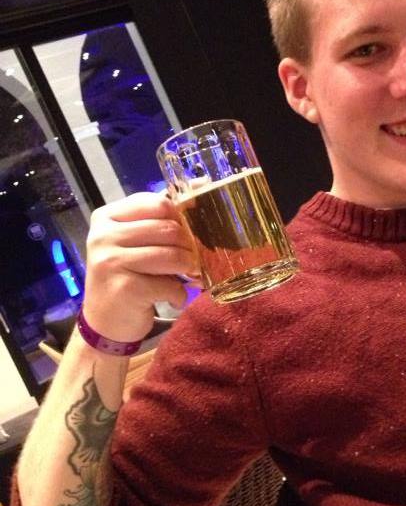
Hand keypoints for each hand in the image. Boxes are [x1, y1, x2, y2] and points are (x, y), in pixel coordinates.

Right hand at [82, 192, 199, 342]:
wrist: (105, 323)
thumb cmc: (127, 276)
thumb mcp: (137, 242)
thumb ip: (161, 218)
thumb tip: (202, 182)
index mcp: (108, 217)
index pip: (158, 203)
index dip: (183, 219)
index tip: (189, 235)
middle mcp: (104, 236)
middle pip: (169, 229)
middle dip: (190, 247)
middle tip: (193, 261)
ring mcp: (111, 262)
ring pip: (172, 256)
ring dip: (188, 270)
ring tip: (187, 277)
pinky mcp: (123, 288)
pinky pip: (169, 285)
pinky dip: (179, 294)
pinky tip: (172, 297)